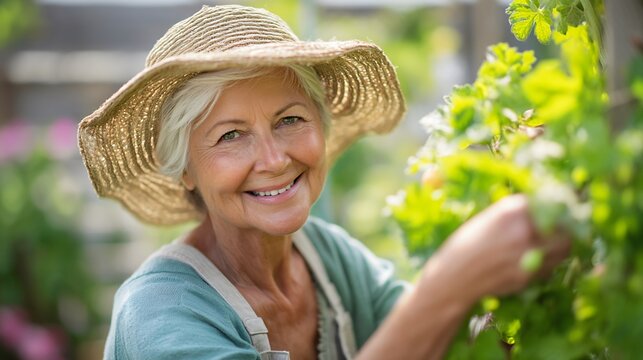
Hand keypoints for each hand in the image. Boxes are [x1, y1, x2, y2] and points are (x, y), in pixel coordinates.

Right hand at [419, 194, 570, 306]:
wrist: (453, 278)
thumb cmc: (466, 244)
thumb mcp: (488, 219)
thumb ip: (516, 213)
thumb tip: (545, 207)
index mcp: (511, 211)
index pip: (550, 203)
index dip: (556, 207)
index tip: (557, 210)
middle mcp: (523, 230)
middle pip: (563, 227)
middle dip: (563, 228)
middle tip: (558, 230)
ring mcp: (528, 255)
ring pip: (563, 249)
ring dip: (559, 246)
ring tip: (548, 245)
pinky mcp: (529, 276)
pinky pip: (550, 267)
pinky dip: (547, 263)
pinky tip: (533, 261)